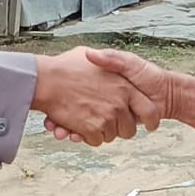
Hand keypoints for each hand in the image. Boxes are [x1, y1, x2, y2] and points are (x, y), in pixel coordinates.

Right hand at [32, 48, 162, 146]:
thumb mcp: (96, 55)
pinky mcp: (92, 129)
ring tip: (88, 118)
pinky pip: (95, 140)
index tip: (148, 124)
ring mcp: (106, 117)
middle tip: (108, 120)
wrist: (45, 79)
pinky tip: (77, 125)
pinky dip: (86, 136)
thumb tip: (115, 65)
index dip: (149, 119)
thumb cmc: (66, 66)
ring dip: (100, 131)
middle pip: (129, 130)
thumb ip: (109, 60)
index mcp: (125, 87)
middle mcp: (119, 103)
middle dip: (119, 128)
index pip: (149, 110)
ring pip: (111, 136)